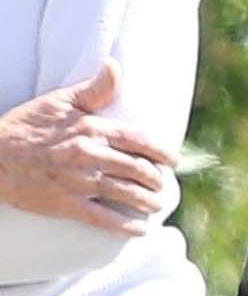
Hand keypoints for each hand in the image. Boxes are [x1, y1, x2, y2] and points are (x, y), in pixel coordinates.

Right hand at [0, 60, 172, 235]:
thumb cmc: (26, 126)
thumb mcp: (58, 101)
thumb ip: (92, 89)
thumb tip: (115, 66)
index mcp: (91, 129)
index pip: (139, 140)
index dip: (162, 152)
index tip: (173, 160)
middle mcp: (90, 155)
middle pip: (138, 170)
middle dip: (157, 180)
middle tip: (162, 185)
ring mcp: (79, 182)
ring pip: (127, 195)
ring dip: (149, 203)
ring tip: (156, 205)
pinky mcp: (67, 205)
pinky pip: (105, 219)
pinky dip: (127, 227)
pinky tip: (140, 230)